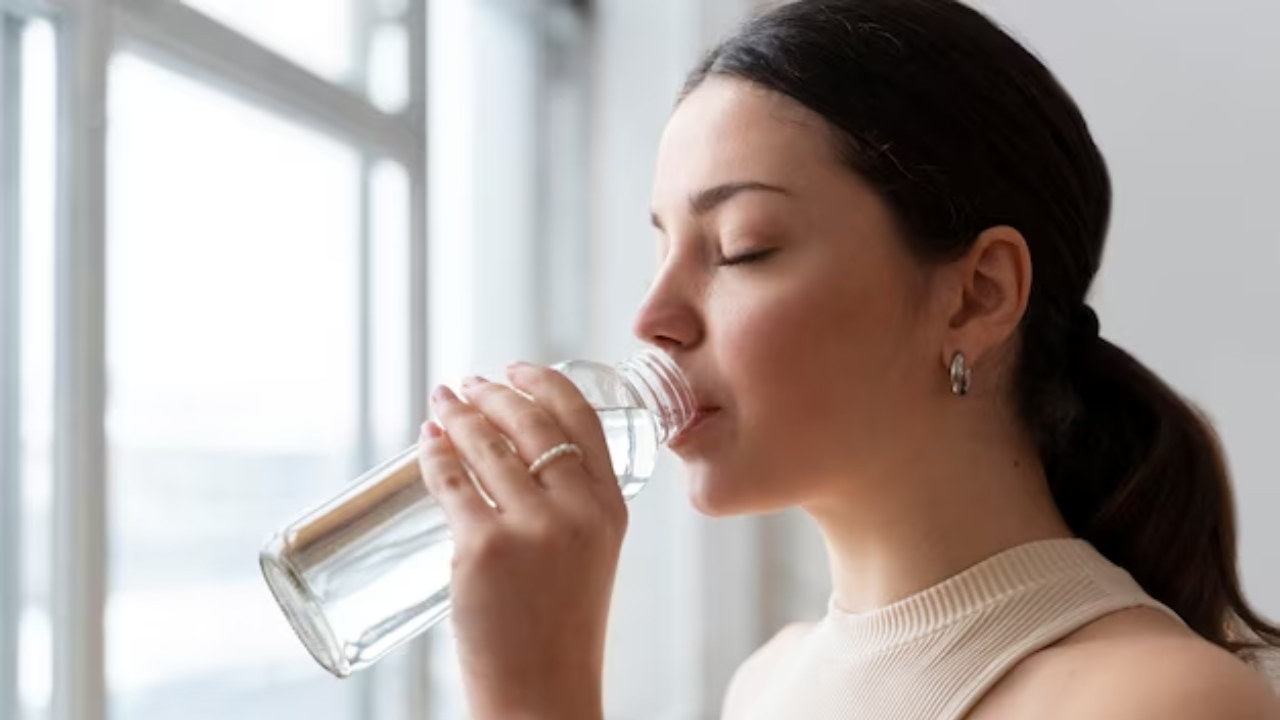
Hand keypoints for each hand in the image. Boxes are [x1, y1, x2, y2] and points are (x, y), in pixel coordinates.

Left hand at [419, 363, 624, 719]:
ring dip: (459, 416)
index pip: (583, 419)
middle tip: (469, 384)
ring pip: (487, 447)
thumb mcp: (590, 557)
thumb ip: (570, 508)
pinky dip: (433, 455)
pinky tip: (426, 443)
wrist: (543, 693)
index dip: (545, 384)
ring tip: (442, 405)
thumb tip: (510, 458)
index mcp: (612, 508)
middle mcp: (578, 511)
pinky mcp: (484, 549)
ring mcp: (531, 529)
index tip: (518, 369)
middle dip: (494, 394)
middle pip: (531, 423)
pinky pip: (451, 483)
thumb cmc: (560, 631)